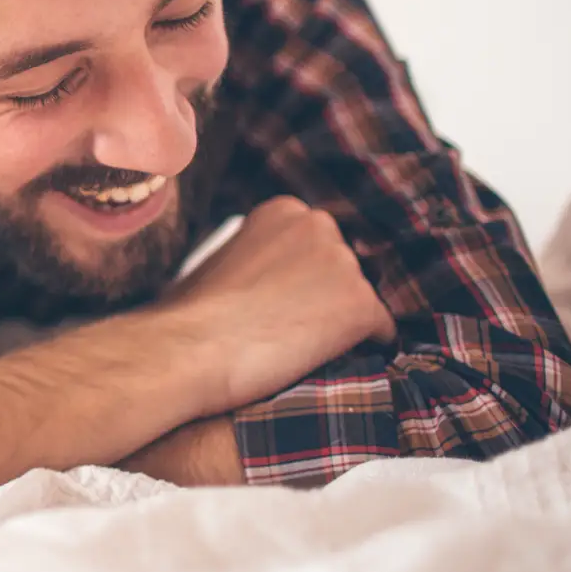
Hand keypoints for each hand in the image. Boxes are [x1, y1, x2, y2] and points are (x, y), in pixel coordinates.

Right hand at [166, 196, 393, 412]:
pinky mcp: (362, 306)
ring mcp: (344, 265)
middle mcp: (320, 226)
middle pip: (344, 267)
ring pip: (360, 299)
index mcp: (284, 210)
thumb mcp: (220, 260)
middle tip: (291, 327)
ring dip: (341, 324)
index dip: (303, 278)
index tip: (282, 301)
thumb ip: (255, 257)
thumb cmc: (188, 315)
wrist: (190, 348)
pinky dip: (364, 349)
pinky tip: (328, 361)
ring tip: (301, 349)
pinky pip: (381, 332)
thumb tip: (266, 282)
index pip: (318, 244)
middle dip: (327, 295)